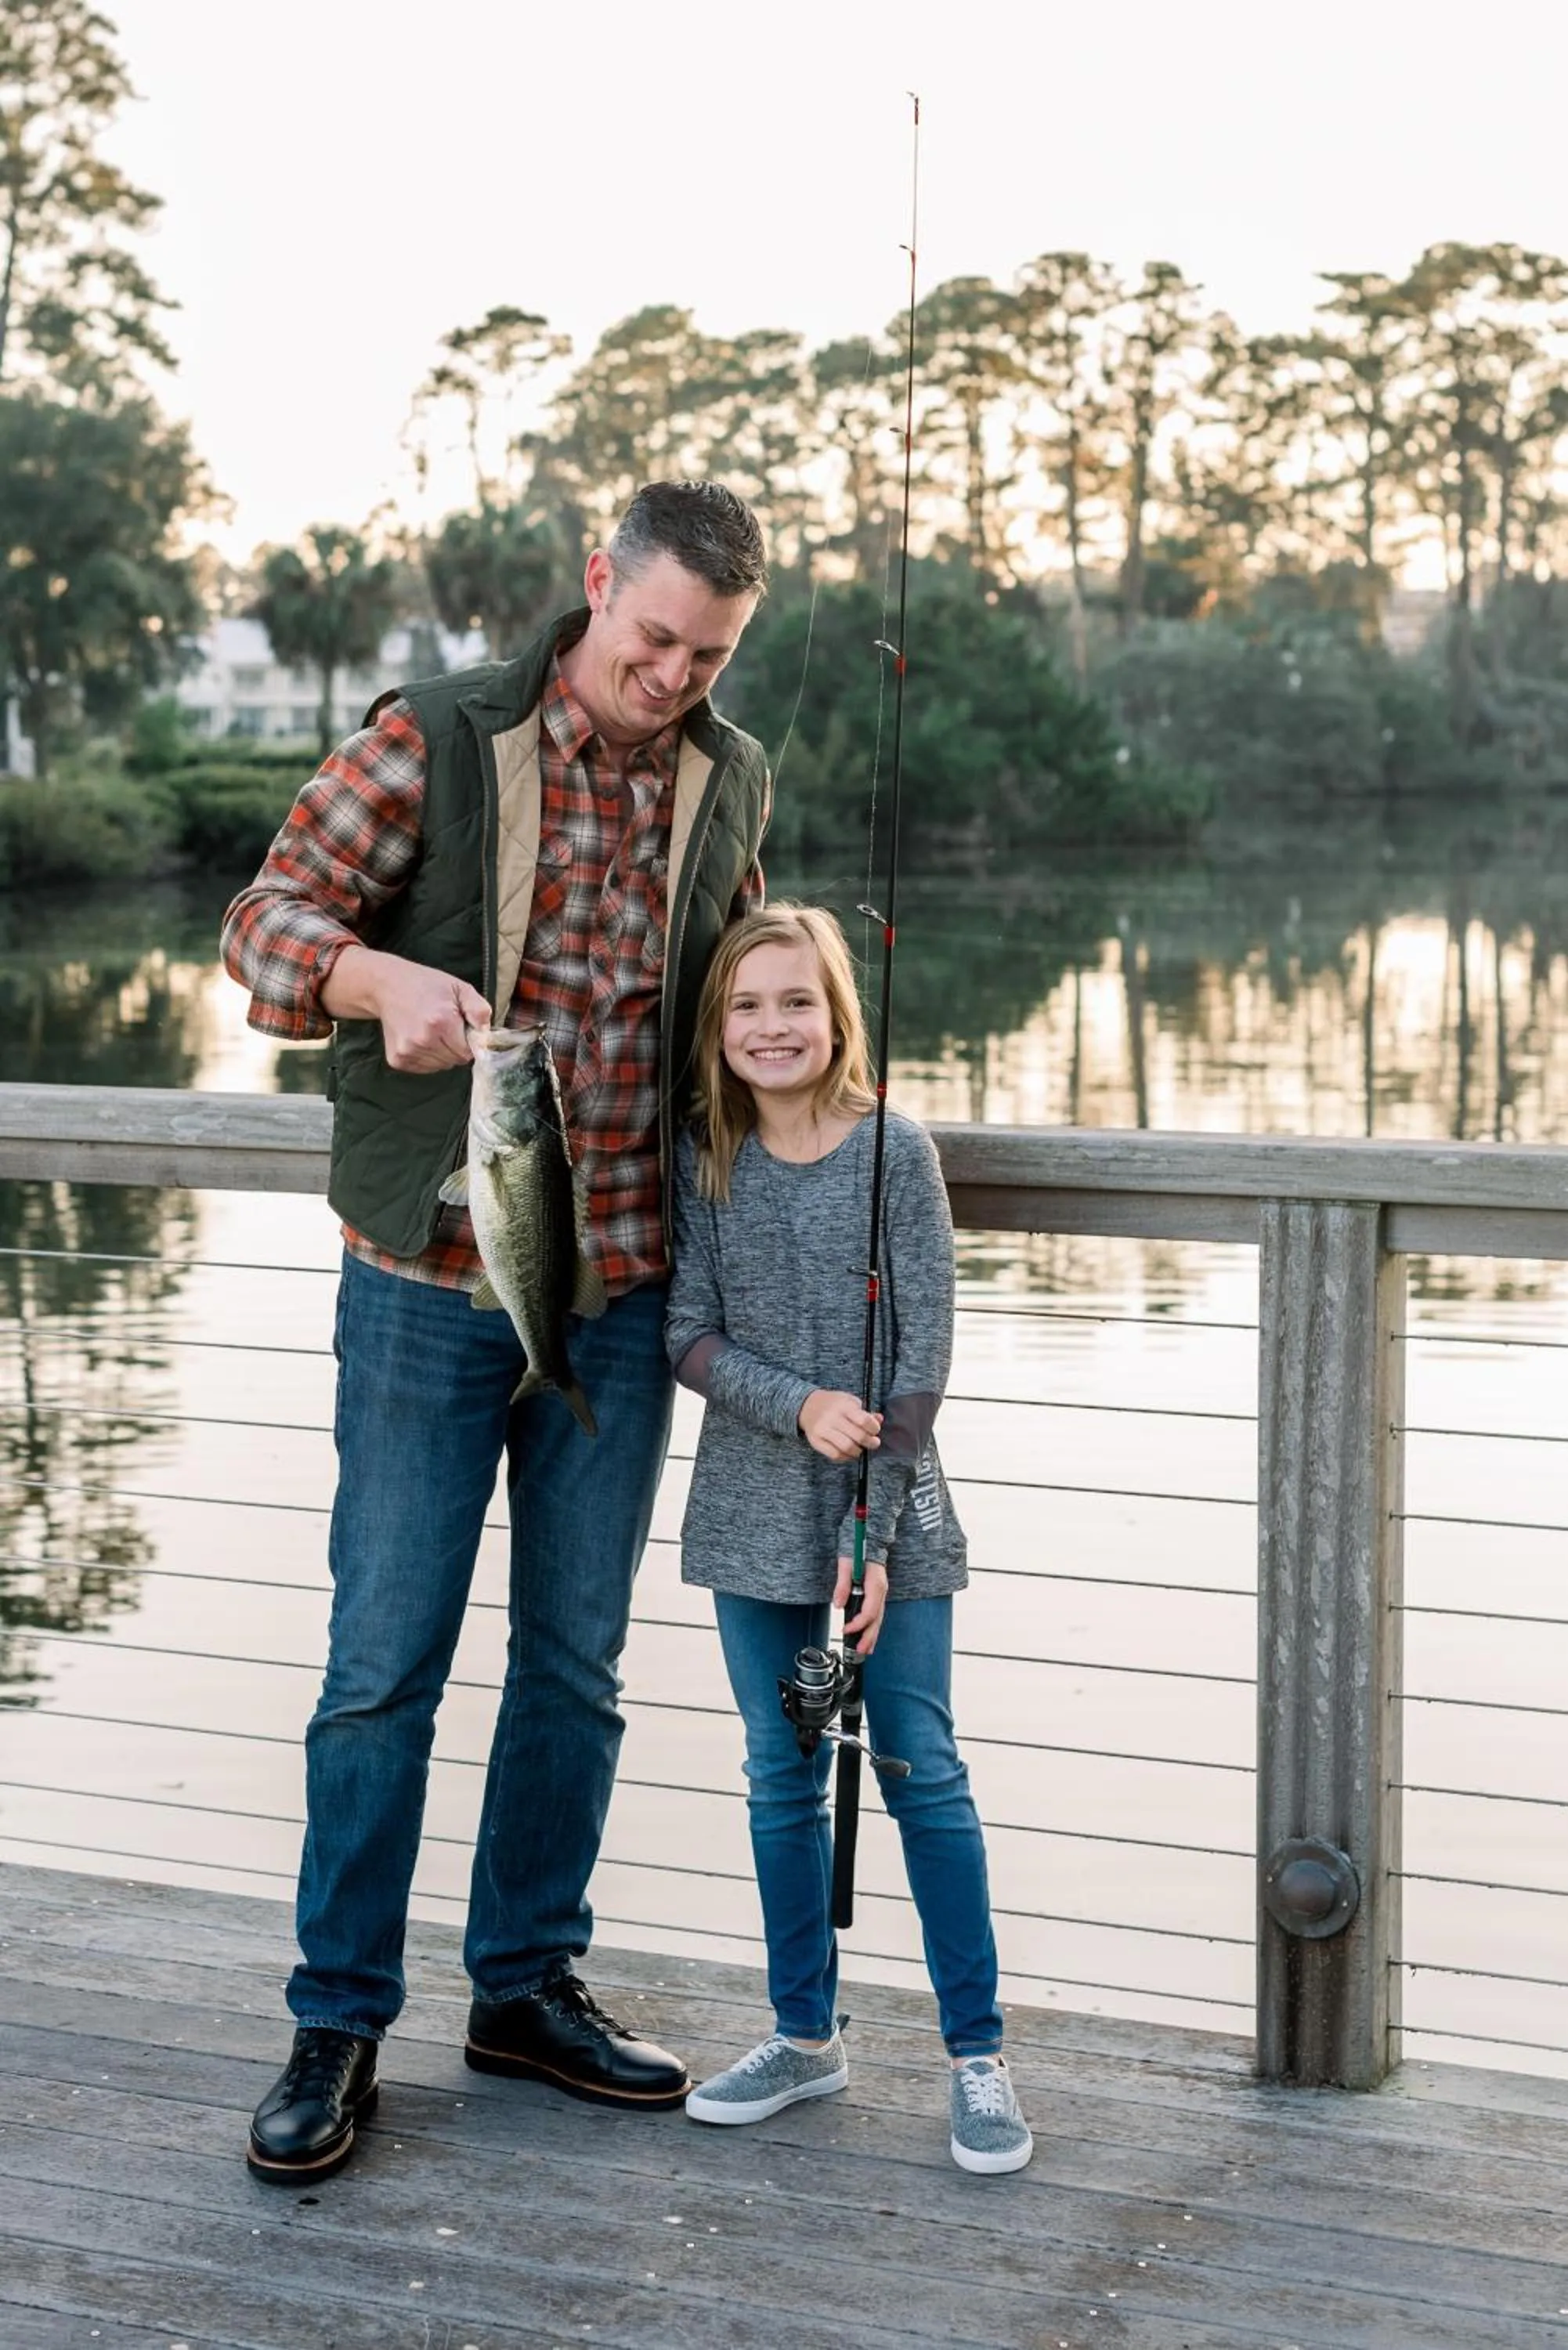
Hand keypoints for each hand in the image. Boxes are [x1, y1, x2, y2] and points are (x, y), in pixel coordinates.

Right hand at [323, 946, 490, 1071]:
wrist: (388, 986)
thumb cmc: (427, 985)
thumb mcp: (459, 988)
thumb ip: (479, 1010)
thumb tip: (486, 1035)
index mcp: (441, 1022)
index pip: (468, 1052)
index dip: (469, 1042)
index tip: (461, 1028)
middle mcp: (423, 1040)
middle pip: (454, 1061)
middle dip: (456, 1047)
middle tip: (445, 1027)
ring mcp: (407, 1051)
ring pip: (441, 1066)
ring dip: (442, 1053)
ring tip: (432, 1031)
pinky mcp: (397, 1059)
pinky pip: (425, 1068)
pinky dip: (428, 1057)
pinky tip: (420, 1038)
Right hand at [798, 1390, 881, 1462]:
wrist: (808, 1406)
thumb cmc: (835, 1404)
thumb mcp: (850, 1402)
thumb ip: (865, 1412)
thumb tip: (879, 1419)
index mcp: (843, 1405)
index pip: (864, 1420)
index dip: (874, 1428)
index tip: (875, 1430)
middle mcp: (831, 1417)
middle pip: (858, 1436)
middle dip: (870, 1442)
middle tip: (874, 1442)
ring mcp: (822, 1430)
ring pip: (847, 1447)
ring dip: (858, 1451)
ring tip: (860, 1448)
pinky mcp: (815, 1441)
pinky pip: (835, 1455)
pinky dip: (846, 1457)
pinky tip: (849, 1452)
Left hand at [833, 1555, 888, 1654]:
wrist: (869, 1540)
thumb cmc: (858, 1549)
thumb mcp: (846, 1564)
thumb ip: (842, 1585)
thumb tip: (838, 1604)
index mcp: (875, 1584)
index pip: (869, 1611)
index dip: (858, 1623)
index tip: (846, 1629)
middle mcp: (881, 1591)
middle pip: (877, 1619)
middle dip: (869, 1636)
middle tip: (861, 1650)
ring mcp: (881, 1593)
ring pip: (879, 1618)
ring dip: (872, 1635)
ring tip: (866, 1649)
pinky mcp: (877, 1594)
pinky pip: (876, 1613)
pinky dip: (872, 1626)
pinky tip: (868, 1636)